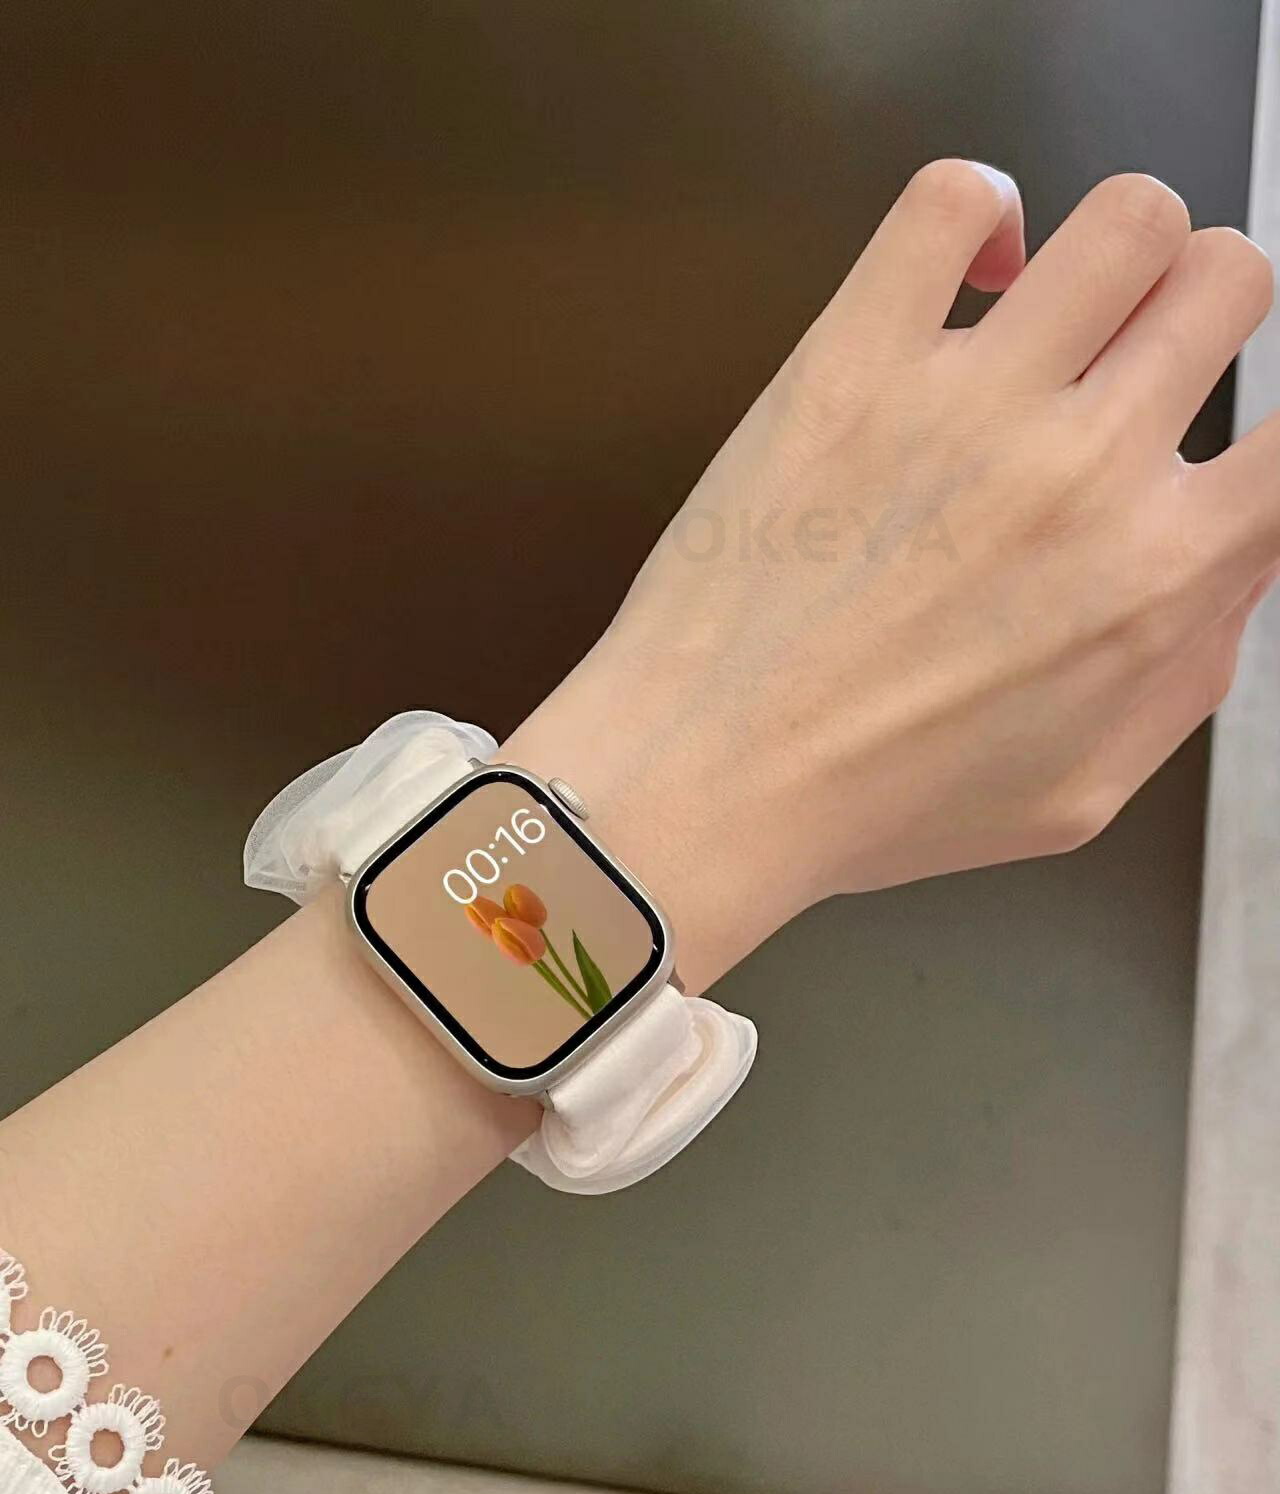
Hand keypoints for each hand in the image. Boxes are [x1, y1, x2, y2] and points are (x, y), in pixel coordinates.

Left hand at [504, 160, 1277, 989]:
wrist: (709, 780)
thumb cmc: (875, 801)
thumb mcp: (1076, 791)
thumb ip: (1184, 677)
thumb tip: (1231, 574)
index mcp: (1158, 577)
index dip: (1277, 429)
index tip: (1238, 438)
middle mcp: (1085, 467)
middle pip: (1229, 282)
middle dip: (1204, 313)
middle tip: (1142, 360)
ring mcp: (967, 397)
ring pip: (1128, 218)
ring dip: (1120, 251)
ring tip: (1063, 310)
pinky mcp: (854, 356)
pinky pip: (949, 201)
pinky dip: (979, 207)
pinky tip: (972, 269)